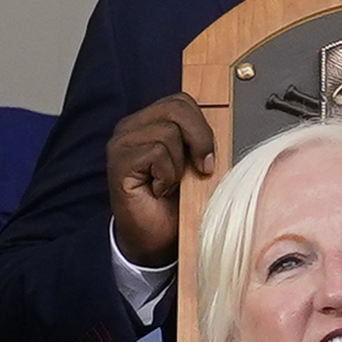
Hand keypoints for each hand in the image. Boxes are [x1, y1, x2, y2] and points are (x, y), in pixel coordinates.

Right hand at [105, 94, 218, 269]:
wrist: (156, 240)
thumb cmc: (173, 204)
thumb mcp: (195, 164)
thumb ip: (201, 140)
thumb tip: (222, 121)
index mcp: (148, 123)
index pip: (181, 102)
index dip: (202, 126)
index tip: (208, 157)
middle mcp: (130, 128)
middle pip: (177, 108)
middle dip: (199, 139)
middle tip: (200, 169)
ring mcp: (121, 144)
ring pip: (169, 133)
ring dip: (178, 165)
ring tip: (169, 184)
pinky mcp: (119, 162)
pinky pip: (157, 153)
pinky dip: (167, 175)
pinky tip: (158, 190)